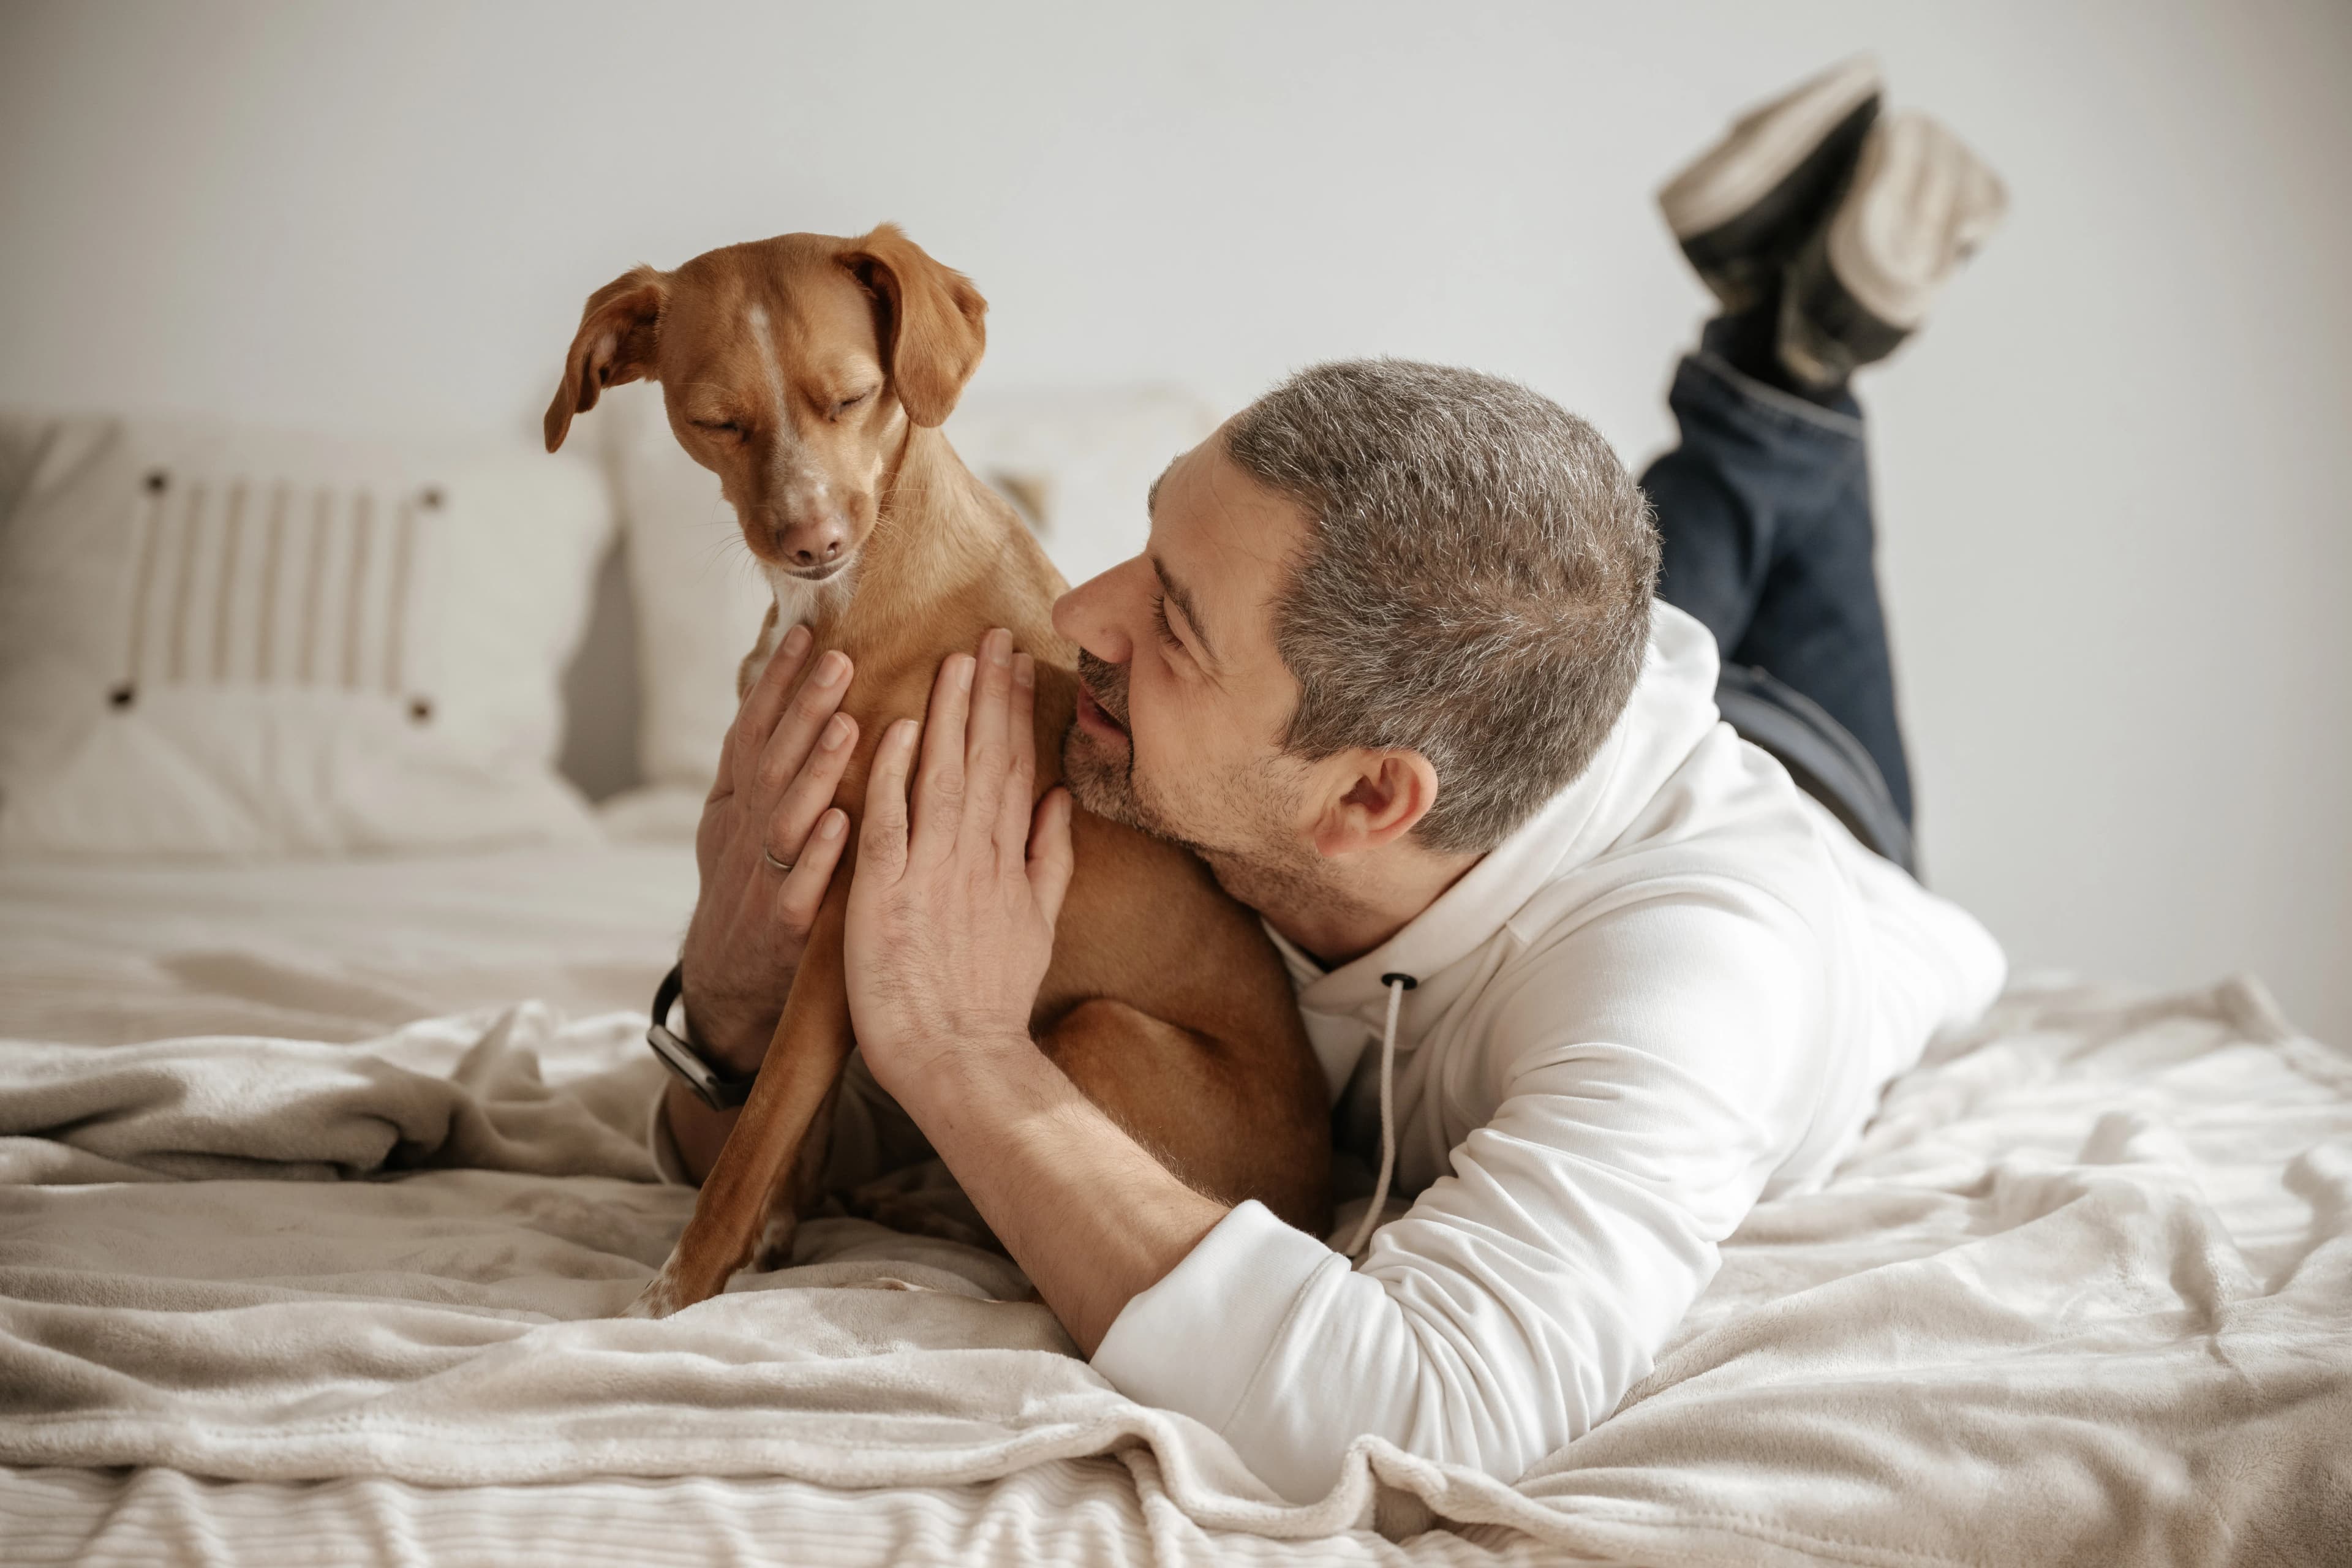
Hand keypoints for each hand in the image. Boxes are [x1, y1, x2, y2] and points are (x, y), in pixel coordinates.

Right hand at [678, 623, 858, 1071]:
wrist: (730, 984)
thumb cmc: (751, 886)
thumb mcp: (739, 820)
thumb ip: (759, 762)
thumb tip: (776, 688)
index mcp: (737, 802)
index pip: (754, 730)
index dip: (777, 683)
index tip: (807, 631)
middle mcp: (743, 832)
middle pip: (771, 761)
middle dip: (803, 709)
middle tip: (839, 658)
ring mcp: (760, 879)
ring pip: (785, 818)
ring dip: (815, 771)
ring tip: (847, 725)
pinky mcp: (782, 930)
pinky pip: (799, 889)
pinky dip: (818, 857)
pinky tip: (843, 823)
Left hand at [845, 627, 1075, 1099]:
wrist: (960, 1059)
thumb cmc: (991, 1000)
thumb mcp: (1037, 924)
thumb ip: (1049, 858)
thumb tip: (1059, 800)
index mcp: (1008, 860)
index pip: (1014, 767)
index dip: (1015, 709)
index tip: (1017, 659)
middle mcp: (975, 855)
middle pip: (985, 758)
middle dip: (989, 692)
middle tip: (991, 633)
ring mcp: (932, 870)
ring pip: (944, 773)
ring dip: (951, 713)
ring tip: (957, 658)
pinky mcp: (886, 890)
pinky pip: (890, 818)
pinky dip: (896, 771)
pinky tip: (902, 725)